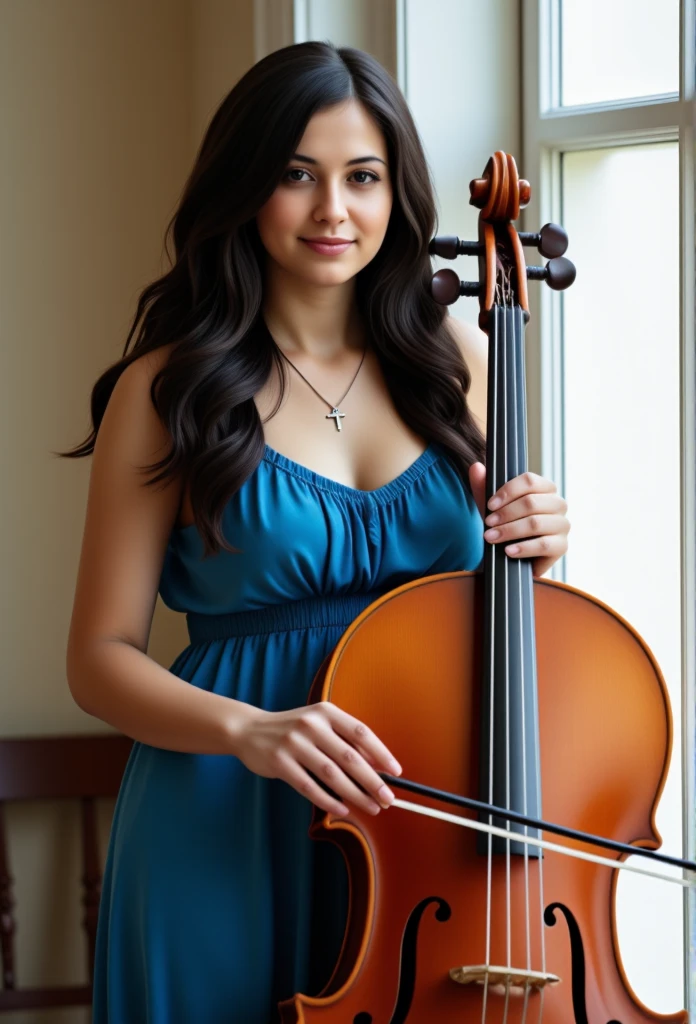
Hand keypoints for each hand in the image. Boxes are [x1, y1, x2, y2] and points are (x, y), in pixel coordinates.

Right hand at [233, 701, 402, 817]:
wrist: (249, 730)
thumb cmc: (293, 730)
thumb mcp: (319, 725)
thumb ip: (344, 741)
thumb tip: (377, 766)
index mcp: (326, 712)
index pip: (361, 732)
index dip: (381, 753)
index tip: (396, 772)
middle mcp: (311, 724)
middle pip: (349, 757)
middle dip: (372, 781)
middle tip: (388, 799)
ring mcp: (293, 743)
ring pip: (331, 774)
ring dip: (355, 794)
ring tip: (371, 807)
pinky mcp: (279, 762)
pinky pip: (308, 786)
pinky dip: (328, 800)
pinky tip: (342, 809)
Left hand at [468, 464, 569, 577]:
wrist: (513, 556)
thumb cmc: (506, 525)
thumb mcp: (492, 507)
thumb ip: (483, 487)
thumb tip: (476, 467)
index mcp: (545, 488)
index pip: (530, 481)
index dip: (508, 491)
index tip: (490, 504)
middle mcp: (558, 504)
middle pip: (531, 502)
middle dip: (505, 513)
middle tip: (488, 523)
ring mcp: (562, 525)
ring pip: (535, 523)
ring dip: (509, 530)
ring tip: (491, 537)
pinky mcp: (562, 546)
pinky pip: (544, 545)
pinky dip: (523, 548)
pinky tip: (508, 551)